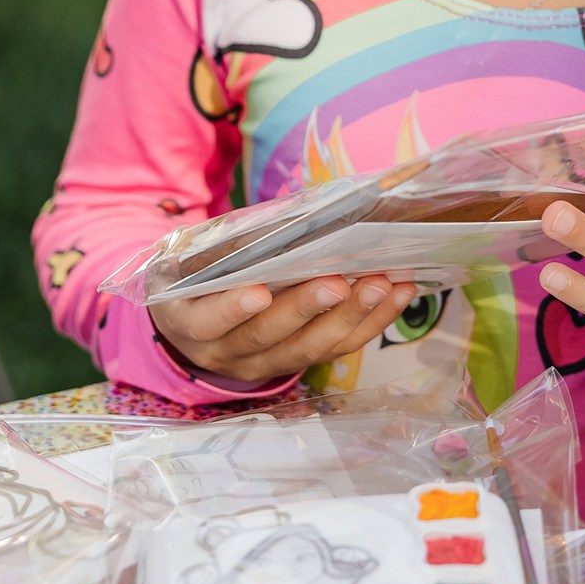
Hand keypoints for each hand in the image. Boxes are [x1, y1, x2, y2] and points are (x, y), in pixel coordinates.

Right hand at [152, 274, 415, 384]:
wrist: (192, 323)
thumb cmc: (193, 279)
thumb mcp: (186, 263)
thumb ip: (218, 250)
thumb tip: (280, 220)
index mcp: (190, 323)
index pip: (207, 322)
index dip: (232, 310)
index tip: (258, 292)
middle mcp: (226, 352)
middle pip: (268, 336)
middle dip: (307, 309)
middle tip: (339, 283)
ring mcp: (264, 363)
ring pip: (310, 348)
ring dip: (351, 316)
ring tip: (382, 284)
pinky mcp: (298, 363)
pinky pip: (337, 348)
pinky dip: (371, 321)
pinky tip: (398, 293)